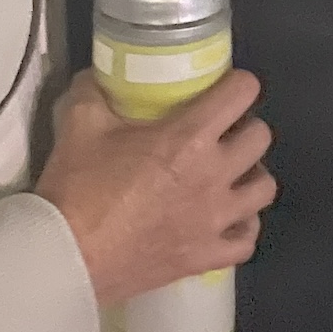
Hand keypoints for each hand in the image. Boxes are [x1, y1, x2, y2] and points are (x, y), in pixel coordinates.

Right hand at [35, 68, 275, 304]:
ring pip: (264, 188)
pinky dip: (242, 226)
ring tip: (229, 173)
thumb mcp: (80, 122)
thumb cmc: (79, 187)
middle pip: (260, 138)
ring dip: (251, 175)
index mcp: (189, 137)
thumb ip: (95, 89)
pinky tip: (226, 220)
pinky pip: (247, 240)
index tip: (224, 86)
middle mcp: (214, 175)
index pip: (241, 93)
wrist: (68, 256)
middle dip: (245, 126)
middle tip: (221, 129)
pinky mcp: (208, 257)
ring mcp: (215, 221)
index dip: (238, 83)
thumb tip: (101, 74)